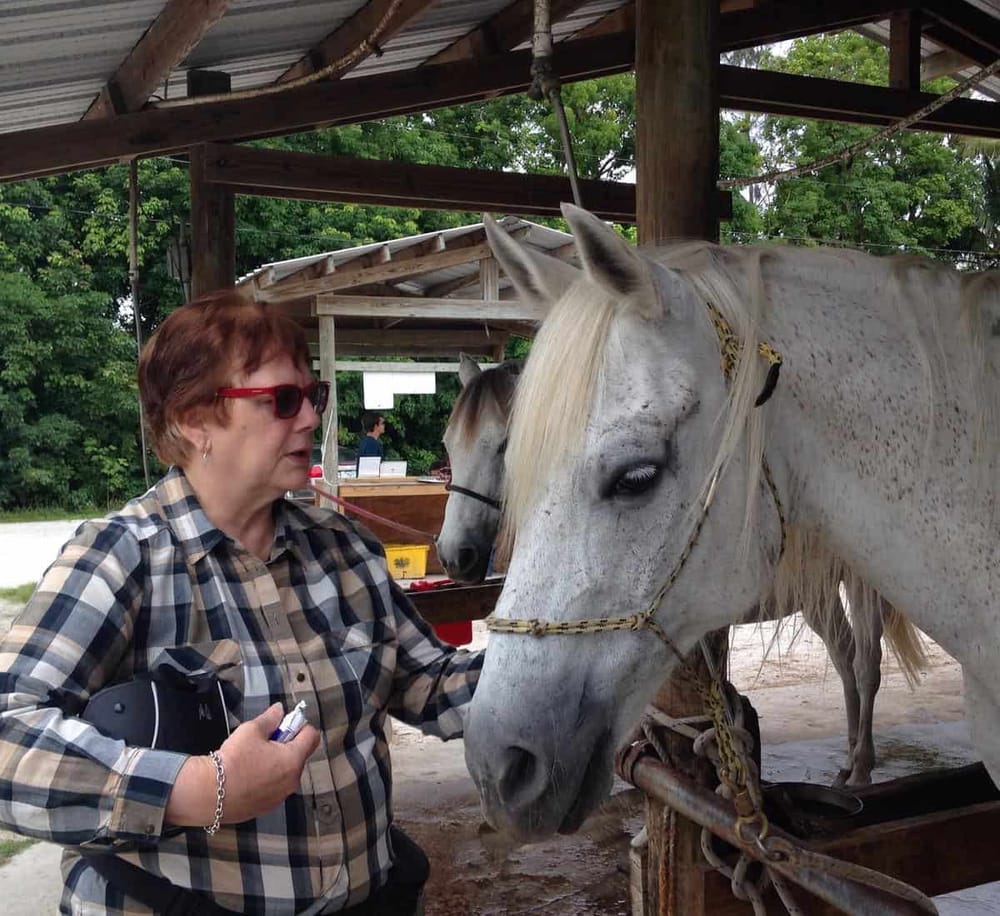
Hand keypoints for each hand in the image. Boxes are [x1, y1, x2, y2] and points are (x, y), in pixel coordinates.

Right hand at [167, 703, 320, 827]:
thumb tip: (280, 709)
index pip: (312, 736)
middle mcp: (292, 781)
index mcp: (293, 760)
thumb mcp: (251, 730)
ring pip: (286, 772)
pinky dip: (267, 779)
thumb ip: (270, 718)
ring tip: (253, 760)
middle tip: (264, 741)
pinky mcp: (267, 807)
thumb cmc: (233, 759)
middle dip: (287, 745)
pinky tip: (248, 776)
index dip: (300, 725)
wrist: (208, 793)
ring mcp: (280, 797)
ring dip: (277, 763)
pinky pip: (274, 788)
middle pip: (299, 755)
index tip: (284, 724)